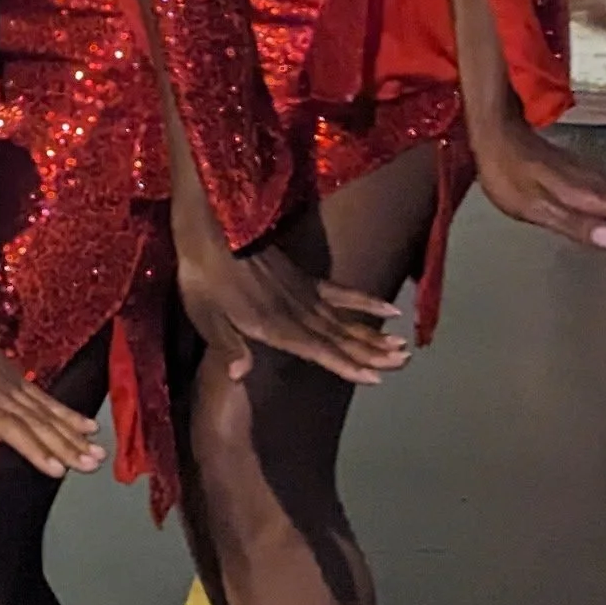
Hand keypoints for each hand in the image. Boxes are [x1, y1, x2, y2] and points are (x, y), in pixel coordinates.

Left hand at [0, 294, 103, 480]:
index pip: (11, 430)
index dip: (35, 450)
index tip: (60, 470)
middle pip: (38, 424)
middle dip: (67, 446)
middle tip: (95, 464)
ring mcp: (7, 381)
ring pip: (45, 411)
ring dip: (72, 431)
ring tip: (98, 449)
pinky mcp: (10, 371)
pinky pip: (42, 395)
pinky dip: (64, 410)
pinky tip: (83, 423)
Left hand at [178, 237, 410, 385]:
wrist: (212, 225)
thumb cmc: (202, 275)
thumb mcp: (203, 312)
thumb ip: (226, 344)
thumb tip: (239, 375)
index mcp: (272, 325)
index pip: (319, 351)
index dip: (347, 365)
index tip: (377, 378)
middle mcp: (296, 312)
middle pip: (341, 338)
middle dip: (373, 353)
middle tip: (404, 363)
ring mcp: (304, 294)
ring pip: (346, 320)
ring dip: (375, 335)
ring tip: (403, 347)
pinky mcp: (305, 278)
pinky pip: (342, 293)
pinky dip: (366, 302)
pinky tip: (388, 309)